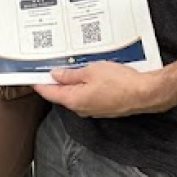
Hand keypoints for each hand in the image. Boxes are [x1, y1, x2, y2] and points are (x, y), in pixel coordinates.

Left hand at [34, 62, 168, 118]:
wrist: (146, 93)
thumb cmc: (120, 82)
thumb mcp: (91, 71)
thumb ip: (71, 75)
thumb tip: (56, 75)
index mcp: (74, 100)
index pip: (49, 92)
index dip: (38, 83)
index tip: (30, 75)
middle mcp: (82, 108)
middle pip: (61, 95)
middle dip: (54, 82)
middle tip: (47, 67)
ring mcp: (94, 110)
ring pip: (76, 95)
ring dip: (70, 83)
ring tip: (68, 68)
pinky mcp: (105, 107)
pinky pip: (88, 96)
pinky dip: (84, 87)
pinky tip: (87, 76)